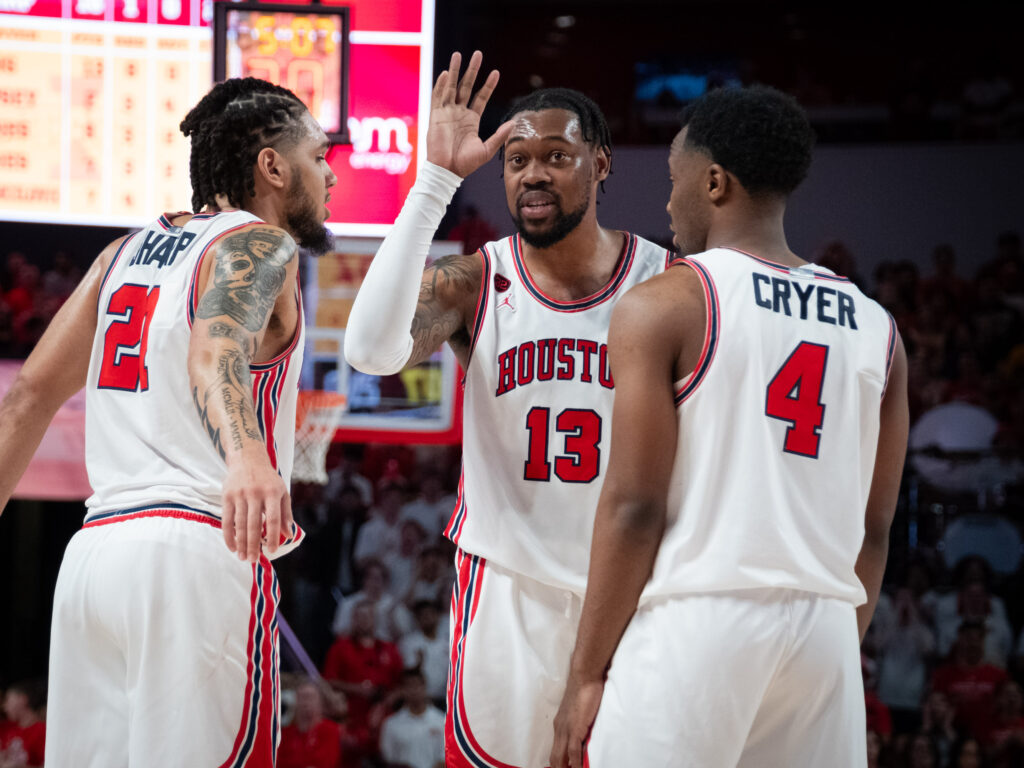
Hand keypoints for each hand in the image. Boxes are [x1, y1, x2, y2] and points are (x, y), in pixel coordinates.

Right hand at [221, 456, 292, 562]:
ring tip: (243, 557)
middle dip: (254, 545)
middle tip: (253, 560)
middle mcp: (256, 493)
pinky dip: (229, 535)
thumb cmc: (268, 480)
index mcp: (273, 492)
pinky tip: (232, 547)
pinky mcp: (227, 496)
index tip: (272, 550)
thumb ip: (285, 514)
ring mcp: (240, 495)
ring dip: (241, 543)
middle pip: (254, 524)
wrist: (248, 459)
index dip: (273, 536)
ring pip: (240, 524)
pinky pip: (226, 519)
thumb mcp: (282, 493)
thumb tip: (288, 535)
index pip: (273, 519)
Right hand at [426, 50, 513, 176]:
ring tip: (459, 55)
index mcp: (471, 120)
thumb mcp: (487, 149)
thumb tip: (514, 123)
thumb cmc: (466, 164)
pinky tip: (447, 73)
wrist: (447, 171)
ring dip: (455, 71)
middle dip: (472, 70)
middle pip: (466, 87)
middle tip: (478, 54)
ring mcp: (447, 113)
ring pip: (451, 87)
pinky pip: (438, 97)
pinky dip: (441, 85)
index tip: (496, 72)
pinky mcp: (435, 116)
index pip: (481, 97)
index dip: (488, 85)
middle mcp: (459, 113)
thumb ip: (499, 136)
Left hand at [550, 676, 604, 767]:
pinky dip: (575, 763)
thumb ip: (578, 721)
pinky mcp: (575, 728)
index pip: (555, 749)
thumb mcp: (578, 709)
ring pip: (560, 757)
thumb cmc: (584, 689)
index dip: (558, 762)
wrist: (584, 676)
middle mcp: (559, 728)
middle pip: (554, 757)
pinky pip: (573, 752)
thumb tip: (584, 730)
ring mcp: (566, 729)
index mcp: (559, 724)